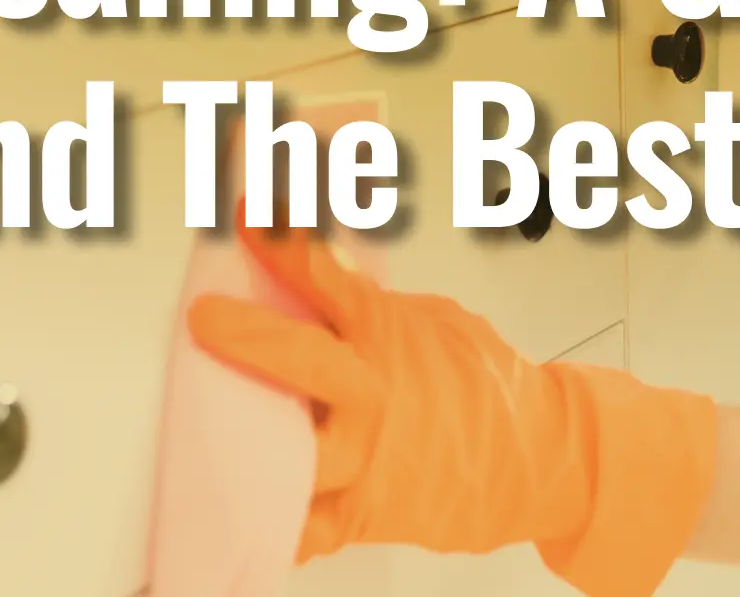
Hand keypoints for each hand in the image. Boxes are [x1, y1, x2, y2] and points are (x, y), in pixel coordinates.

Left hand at [187, 204, 719, 596]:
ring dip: (243, 439)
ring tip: (197, 431)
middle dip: (250, 336)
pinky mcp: (366, 511)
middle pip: (302, 361)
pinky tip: (238, 511)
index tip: (247, 214)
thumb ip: (375, 309)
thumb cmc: (486, 387)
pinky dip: (273, 521)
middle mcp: (374, 394)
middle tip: (204, 318)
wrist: (541, 458)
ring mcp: (369, 457)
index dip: (284, 242)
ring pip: (290, 452)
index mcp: (388, 336)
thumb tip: (319, 283)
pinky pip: (302, 524)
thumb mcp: (436, 324)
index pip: (327, 276)